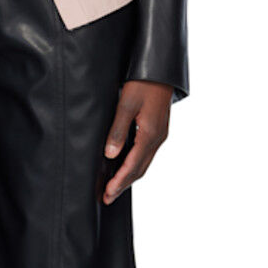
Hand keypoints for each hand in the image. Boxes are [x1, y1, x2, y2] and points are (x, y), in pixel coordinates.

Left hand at [99, 79, 172, 205]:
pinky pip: (146, 153)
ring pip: (144, 162)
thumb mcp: (126, 104)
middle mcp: (158, 138)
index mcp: (150, 135)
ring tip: (114, 185)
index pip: (132, 166)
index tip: (107, 194)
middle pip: (139, 169)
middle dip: (123, 184)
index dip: (119, 182)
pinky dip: (135, 163)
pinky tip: (126, 164)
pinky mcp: (158, 129)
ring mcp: (160, 134)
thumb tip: (110, 155)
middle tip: (107, 197)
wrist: (160, 70)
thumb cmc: (142, 83)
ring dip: (129, 176)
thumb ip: (118, 130)